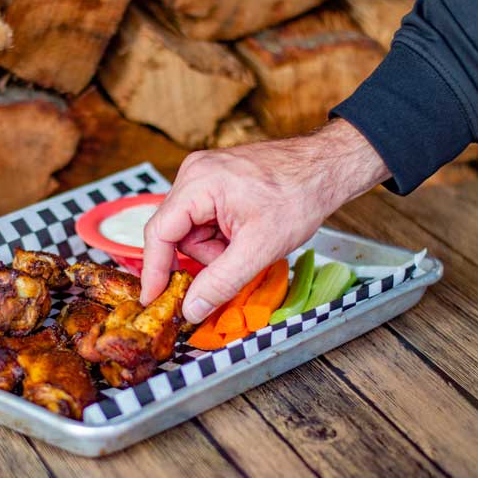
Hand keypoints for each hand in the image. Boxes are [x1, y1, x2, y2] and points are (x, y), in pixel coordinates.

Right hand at [141, 119, 390, 323]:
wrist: (326, 168)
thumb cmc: (299, 197)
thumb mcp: (259, 249)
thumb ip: (220, 282)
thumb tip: (190, 309)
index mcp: (197, 183)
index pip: (159, 234)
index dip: (154, 271)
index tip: (151, 301)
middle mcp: (193, 173)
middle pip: (176, 233)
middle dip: (205, 255)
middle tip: (238, 258)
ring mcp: (202, 174)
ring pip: (191, 229)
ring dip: (216, 246)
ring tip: (249, 239)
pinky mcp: (213, 179)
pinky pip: (203, 218)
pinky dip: (222, 234)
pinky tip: (246, 230)